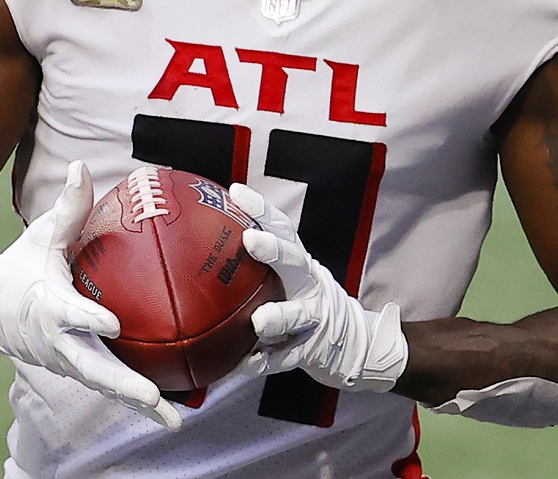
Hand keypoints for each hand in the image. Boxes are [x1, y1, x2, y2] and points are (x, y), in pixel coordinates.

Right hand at [0, 161, 180, 430]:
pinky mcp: (80, 371)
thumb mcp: (39, 237)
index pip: (71, 316)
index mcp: (49, 308)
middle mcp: (60, 344)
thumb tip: (81, 167)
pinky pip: (112, 386)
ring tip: (175, 421)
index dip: (90, 320)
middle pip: (94, 369)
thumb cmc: (21, 269)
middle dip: (123, 385)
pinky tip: (178, 410)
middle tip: (153, 396)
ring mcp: (70, 363)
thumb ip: (67, 208)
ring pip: (107, 386)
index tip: (113, 324)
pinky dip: (141, 401)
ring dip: (139, 405)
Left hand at [228, 183, 407, 392]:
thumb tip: (201, 245)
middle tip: (250, 239)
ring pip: (297, 315)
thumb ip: (256, 269)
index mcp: (299, 264)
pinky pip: (287, 357)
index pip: (282, 229)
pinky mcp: (314, 350)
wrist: (356, 345)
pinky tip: (244, 365)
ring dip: (279, 316)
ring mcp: (315, 318)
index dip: (261, 208)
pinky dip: (265, 362)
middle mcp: (310, 285)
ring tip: (259, 322)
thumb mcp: (288, 281)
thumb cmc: (304, 306)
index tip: (236, 192)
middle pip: (295, 262)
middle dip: (274, 250)